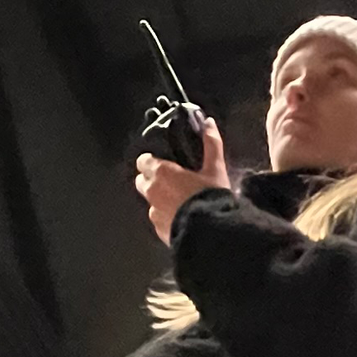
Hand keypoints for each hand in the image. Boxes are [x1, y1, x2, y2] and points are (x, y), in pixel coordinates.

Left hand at [133, 118, 229, 245]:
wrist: (212, 233)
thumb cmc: (210, 197)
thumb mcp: (215, 168)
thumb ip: (210, 144)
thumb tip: (209, 123)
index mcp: (161, 172)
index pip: (143, 161)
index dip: (151, 161)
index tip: (164, 163)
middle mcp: (152, 192)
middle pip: (141, 181)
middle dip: (151, 180)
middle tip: (171, 182)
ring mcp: (154, 213)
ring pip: (150, 202)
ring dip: (160, 200)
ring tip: (179, 202)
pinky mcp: (159, 231)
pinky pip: (159, 220)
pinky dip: (166, 218)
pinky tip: (182, 218)